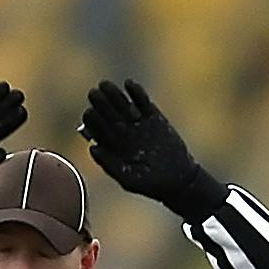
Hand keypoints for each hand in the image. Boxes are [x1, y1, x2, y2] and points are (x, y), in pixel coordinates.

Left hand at [77, 79, 224, 219]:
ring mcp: (136, 122)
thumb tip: (93, 147)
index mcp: (111, 144)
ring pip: (121, 103)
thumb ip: (110, 165)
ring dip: (113, 93)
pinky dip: (136, 91)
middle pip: (106, 111)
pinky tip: (129, 85)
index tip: (90, 113)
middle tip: (94, 93)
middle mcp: (121, 131)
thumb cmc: (150, 183)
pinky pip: (142, 100)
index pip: (96, 127)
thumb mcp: (129, 179)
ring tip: (106, 86)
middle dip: (99, 102)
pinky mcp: (152, 116)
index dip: (92, 119)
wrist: (178, 178)